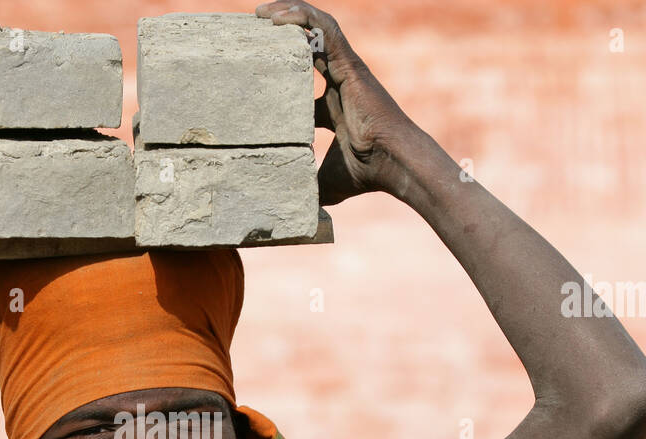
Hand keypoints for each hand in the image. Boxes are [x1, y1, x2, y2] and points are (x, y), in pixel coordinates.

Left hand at [255, 2, 418, 202]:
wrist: (394, 163)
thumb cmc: (366, 173)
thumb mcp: (326, 182)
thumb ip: (308, 190)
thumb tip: (287, 213)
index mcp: (332, 105)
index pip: (301, 79)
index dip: (277, 72)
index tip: (251, 69)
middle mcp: (339, 82)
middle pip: (305, 47)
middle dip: (279, 35)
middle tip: (252, 29)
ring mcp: (345, 70)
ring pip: (315, 29)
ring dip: (288, 15)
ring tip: (260, 13)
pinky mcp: (349, 63)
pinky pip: (324, 29)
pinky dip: (302, 17)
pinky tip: (277, 17)